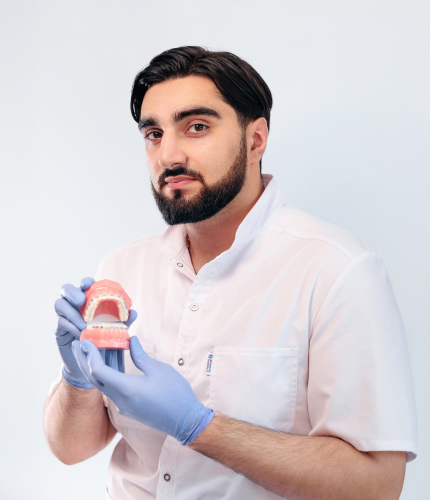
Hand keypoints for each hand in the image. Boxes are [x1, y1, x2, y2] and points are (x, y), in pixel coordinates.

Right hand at [54, 277, 137, 387]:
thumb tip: (133, 312)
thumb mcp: (115, 328)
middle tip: (81, 301)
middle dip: (72, 293)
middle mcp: (74, 303)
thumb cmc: (102, 337)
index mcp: (89, 298)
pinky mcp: (59, 328)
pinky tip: (79, 333)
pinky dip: (71, 326)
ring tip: (84, 325)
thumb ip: (123, 320)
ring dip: (71, 312)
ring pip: (60, 304)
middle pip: (66, 289)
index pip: (85, 284)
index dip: (85, 281)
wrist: (89, 359)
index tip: (88, 284)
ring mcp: (65, 314)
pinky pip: (61, 322)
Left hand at [72, 337, 213, 444]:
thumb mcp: (158, 369)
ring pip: (102, 384)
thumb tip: (131, 341)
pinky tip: (111, 362)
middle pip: (94, 379)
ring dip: (95, 367)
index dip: (90, 355)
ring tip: (90, 351)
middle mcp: (120, 399)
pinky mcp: (128, 407)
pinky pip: (112, 389)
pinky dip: (107, 375)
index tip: (85, 341)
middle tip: (77, 345)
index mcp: (126, 388)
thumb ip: (140, 356)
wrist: (185, 421)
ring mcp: (123, 406)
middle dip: (84, 361)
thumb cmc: (175, 394)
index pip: (99, 371)